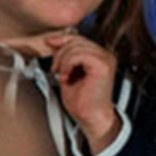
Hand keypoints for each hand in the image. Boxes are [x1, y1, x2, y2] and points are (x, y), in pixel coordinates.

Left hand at [43, 33, 121, 152]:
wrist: (91, 118)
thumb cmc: (82, 102)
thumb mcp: (68, 73)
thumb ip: (64, 57)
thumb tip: (54, 42)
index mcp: (99, 56)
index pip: (79, 38)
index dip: (62, 39)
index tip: (49, 43)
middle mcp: (105, 55)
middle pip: (76, 40)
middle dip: (60, 53)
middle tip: (56, 70)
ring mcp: (105, 59)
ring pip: (76, 46)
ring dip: (63, 61)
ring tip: (62, 75)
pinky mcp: (103, 66)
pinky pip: (79, 55)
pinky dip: (68, 65)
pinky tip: (67, 77)